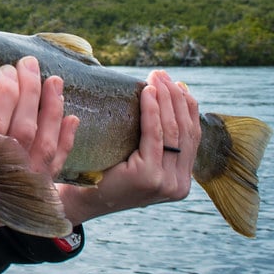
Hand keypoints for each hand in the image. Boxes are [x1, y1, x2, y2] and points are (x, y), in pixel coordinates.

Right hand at [0, 56, 78, 273]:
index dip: (3, 96)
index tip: (5, 69)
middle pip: (21, 133)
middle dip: (29, 93)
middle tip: (28, 64)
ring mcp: (14, 197)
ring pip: (43, 148)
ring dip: (51, 111)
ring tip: (54, 80)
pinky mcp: (25, 200)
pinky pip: (53, 168)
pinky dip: (64, 142)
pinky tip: (71, 118)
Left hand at [58, 70, 200, 223]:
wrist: (80, 199)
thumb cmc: (104, 173)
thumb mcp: (138, 159)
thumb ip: (155, 142)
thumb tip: (160, 96)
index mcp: (180, 180)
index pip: (192, 137)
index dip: (188, 108)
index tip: (178, 84)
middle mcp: (179, 184)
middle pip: (185, 131)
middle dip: (176, 98)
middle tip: (162, 74)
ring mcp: (166, 182)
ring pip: (172, 131)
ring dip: (166, 99)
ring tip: (156, 78)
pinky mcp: (149, 177)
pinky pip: (154, 135)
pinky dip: (152, 111)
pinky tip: (147, 93)